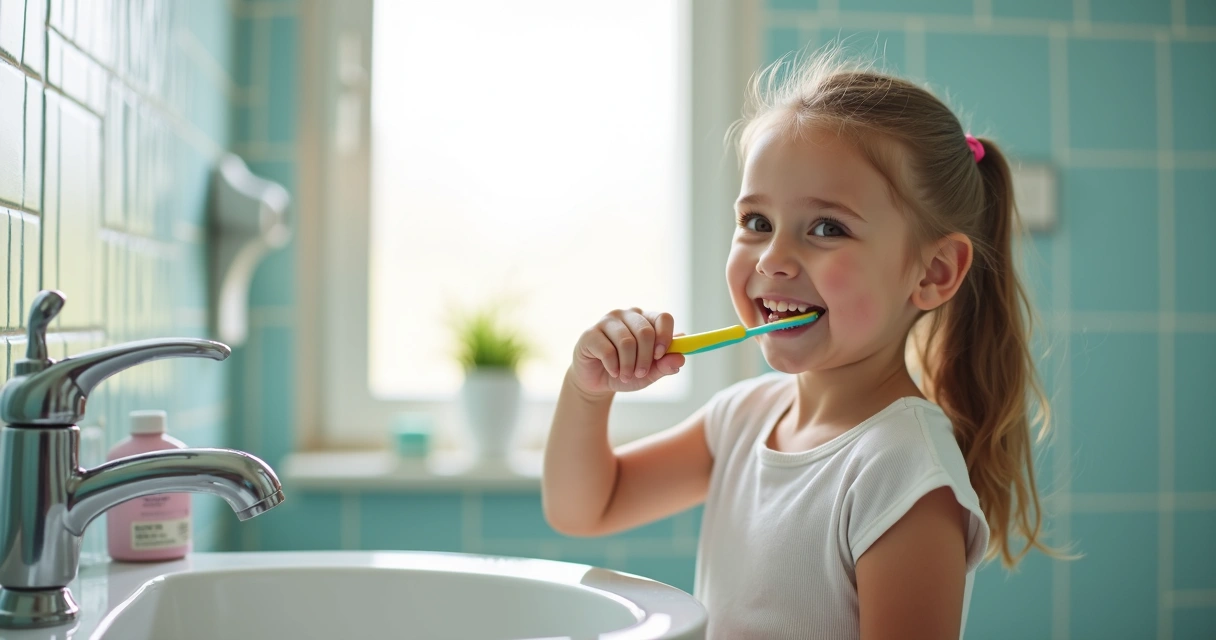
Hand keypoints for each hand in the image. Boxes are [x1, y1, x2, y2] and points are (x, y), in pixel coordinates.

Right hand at [569, 308, 686, 396]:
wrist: (598, 382)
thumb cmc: (626, 372)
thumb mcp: (649, 374)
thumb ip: (665, 366)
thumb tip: (680, 358)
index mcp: (646, 319)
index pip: (663, 317)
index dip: (665, 336)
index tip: (660, 356)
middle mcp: (627, 315)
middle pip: (645, 331)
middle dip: (646, 358)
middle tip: (641, 374)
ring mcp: (607, 322)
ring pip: (626, 342)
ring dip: (628, 365)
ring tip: (626, 376)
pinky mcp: (590, 333)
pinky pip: (607, 350)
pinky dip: (613, 366)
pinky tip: (613, 372)